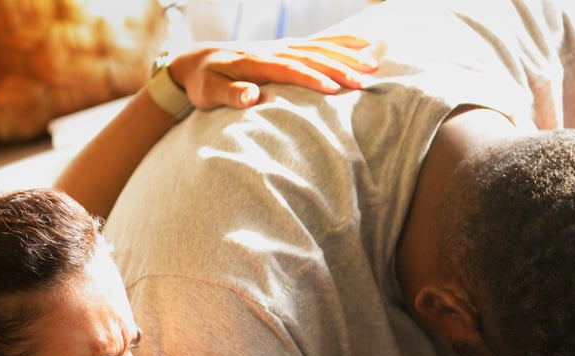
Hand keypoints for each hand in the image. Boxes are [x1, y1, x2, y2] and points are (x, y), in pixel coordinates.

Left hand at [168, 35, 383, 109]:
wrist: (199, 60)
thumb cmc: (205, 82)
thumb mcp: (209, 92)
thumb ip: (230, 94)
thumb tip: (251, 96)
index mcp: (256, 62)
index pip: (289, 69)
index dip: (311, 78)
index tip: (334, 90)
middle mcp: (274, 50)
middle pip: (312, 57)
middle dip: (340, 68)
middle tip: (365, 82)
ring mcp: (284, 46)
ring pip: (321, 47)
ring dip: (348, 55)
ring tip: (374, 65)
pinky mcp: (289, 47)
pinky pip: (320, 41)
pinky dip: (344, 40)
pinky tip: (366, 43)